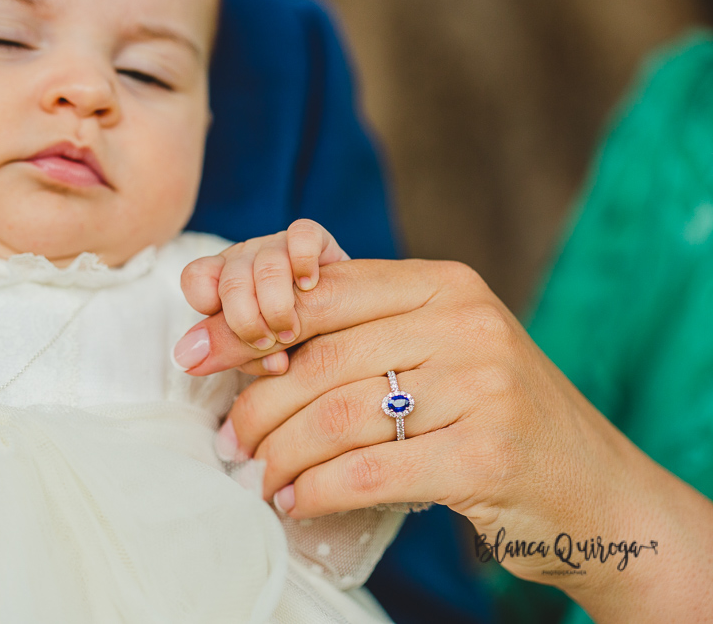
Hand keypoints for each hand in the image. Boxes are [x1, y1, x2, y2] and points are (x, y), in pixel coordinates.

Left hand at [174, 259, 712, 620]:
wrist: (591, 489)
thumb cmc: (491, 416)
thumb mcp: (436, 353)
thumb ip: (359, 335)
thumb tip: (243, 342)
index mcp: (445, 284)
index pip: (319, 295)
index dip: (245, 325)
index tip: (193, 354)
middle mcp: (466, 322)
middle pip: (320, 362)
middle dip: (255, 407)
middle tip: (228, 439)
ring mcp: (483, 386)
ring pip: (336, 418)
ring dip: (279, 456)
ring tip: (259, 476)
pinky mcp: (489, 453)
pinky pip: (369, 471)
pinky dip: (318, 491)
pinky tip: (295, 501)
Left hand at [178, 219, 347, 371]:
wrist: (347, 322)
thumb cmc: (295, 344)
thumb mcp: (259, 355)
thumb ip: (231, 354)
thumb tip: (190, 360)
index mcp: (222, 282)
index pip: (196, 279)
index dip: (209, 307)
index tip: (233, 337)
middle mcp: (245, 259)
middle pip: (232, 279)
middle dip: (247, 320)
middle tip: (266, 344)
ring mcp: (278, 246)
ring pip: (267, 264)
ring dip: (278, 306)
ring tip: (291, 332)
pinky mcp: (315, 239)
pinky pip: (302, 234)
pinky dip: (304, 261)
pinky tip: (310, 286)